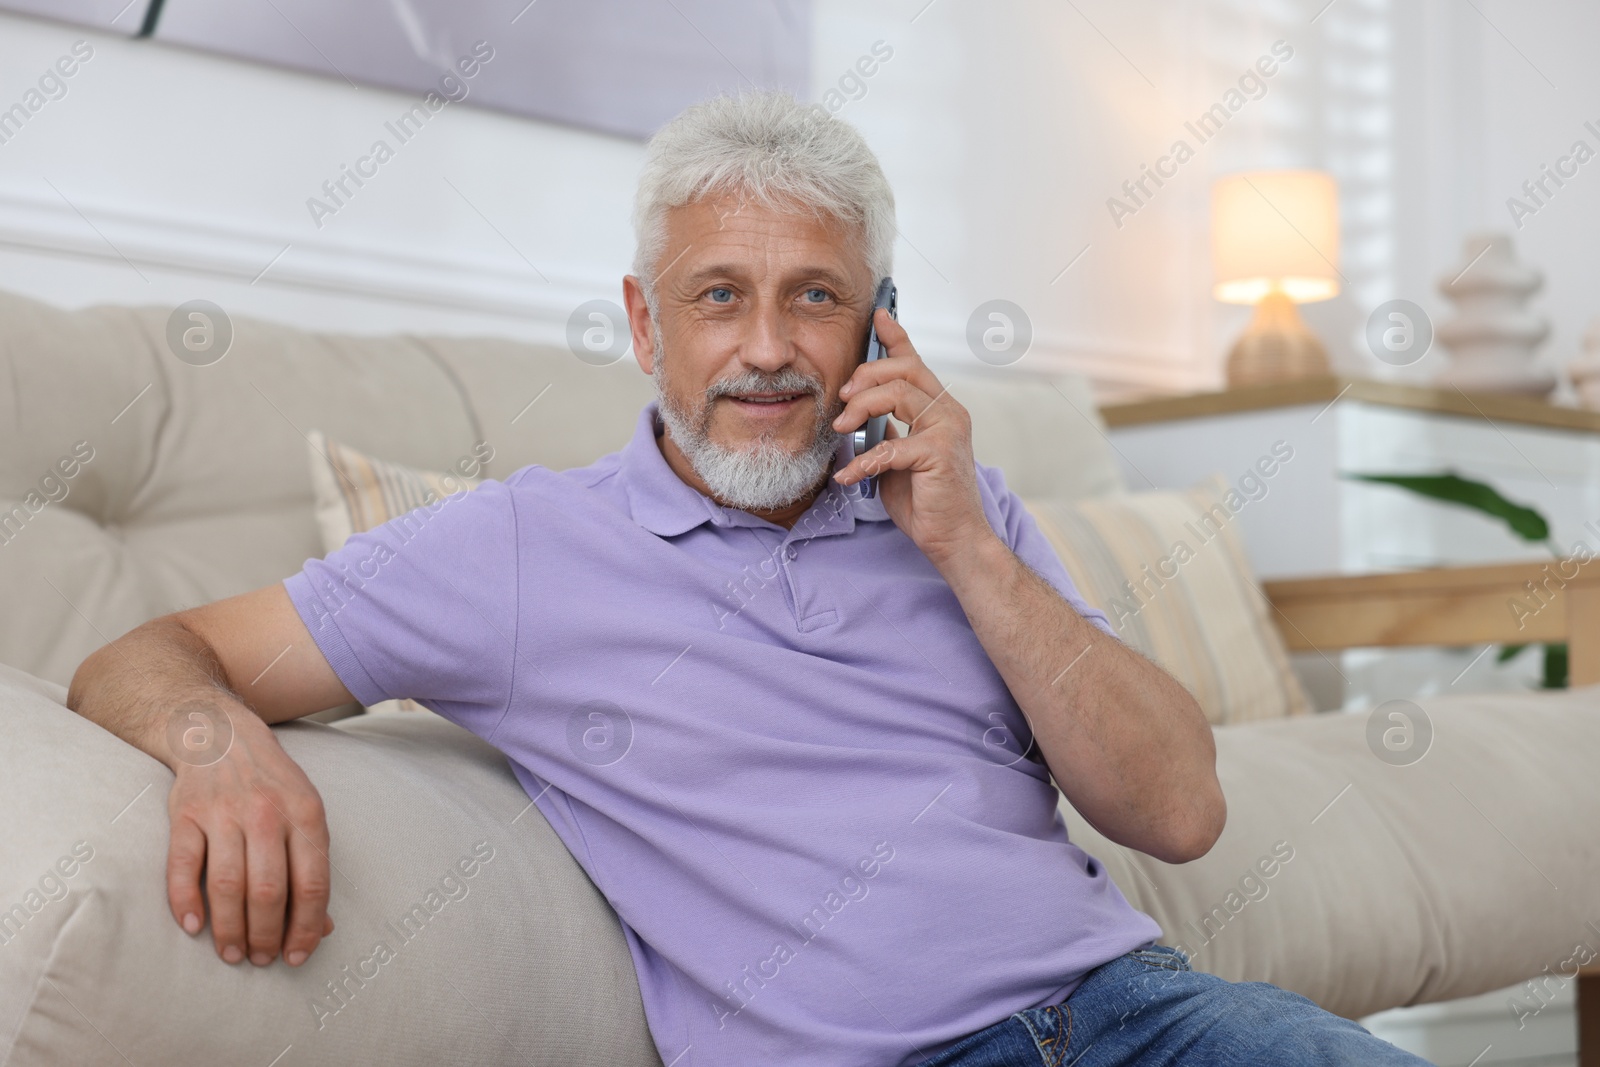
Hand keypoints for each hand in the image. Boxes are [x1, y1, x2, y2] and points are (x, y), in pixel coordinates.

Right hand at [165, 709, 333, 966]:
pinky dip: (186, 901)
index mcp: (306, 814)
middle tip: (262, 959)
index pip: (312, 883)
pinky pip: (182, 866)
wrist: (222, 735)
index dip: (307, 927)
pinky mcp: (185, 814)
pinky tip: (194, 927)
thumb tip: (325, 927)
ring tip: (233, 954)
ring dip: (230, 928)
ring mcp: (224, 812)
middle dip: (267, 934)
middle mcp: (267, 813)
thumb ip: (314, 867)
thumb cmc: (273, 784)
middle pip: (269, 890)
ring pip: (226, 884)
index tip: (297, 956)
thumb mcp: (306, 813)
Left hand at [831, 307, 999, 566]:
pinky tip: (849, 476)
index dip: (896, 337)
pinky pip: (892, 446)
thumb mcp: (898, 458)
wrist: (953, 540)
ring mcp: (948, 431)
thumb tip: (861, 414)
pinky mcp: (940, 454)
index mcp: (939, 409)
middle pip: (904, 370)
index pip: (916, 364)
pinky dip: (864, 460)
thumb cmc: (926, 502)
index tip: (878, 316)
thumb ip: (886, 431)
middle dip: (866, 375)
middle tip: (842, 397)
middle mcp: (949, 412)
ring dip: (861, 408)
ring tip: (841, 429)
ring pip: (898, 395)